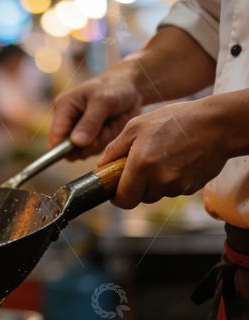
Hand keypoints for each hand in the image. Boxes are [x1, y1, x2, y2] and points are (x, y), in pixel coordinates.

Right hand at [49, 71, 142, 160]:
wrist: (130, 86)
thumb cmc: (114, 87)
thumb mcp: (103, 101)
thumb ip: (90, 122)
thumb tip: (76, 142)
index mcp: (63, 107)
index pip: (56, 136)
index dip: (64, 149)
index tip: (83, 150)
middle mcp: (67, 120)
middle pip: (70, 148)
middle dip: (90, 144)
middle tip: (105, 128)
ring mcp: (78, 130)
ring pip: (84, 150)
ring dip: (100, 141)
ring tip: (110, 124)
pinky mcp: (89, 136)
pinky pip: (94, 148)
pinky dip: (105, 141)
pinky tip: (111, 127)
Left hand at [97, 100, 229, 208]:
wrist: (216, 124)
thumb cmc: (175, 120)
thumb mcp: (137, 126)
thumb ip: (115, 148)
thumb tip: (101, 166)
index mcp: (142, 165)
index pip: (122, 199)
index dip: (116, 196)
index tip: (115, 188)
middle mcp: (160, 179)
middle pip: (138, 198)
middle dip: (134, 187)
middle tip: (138, 167)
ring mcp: (178, 186)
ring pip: (156, 195)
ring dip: (152, 183)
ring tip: (160, 158)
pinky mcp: (191, 187)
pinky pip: (172, 190)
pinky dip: (169, 180)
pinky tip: (175, 161)